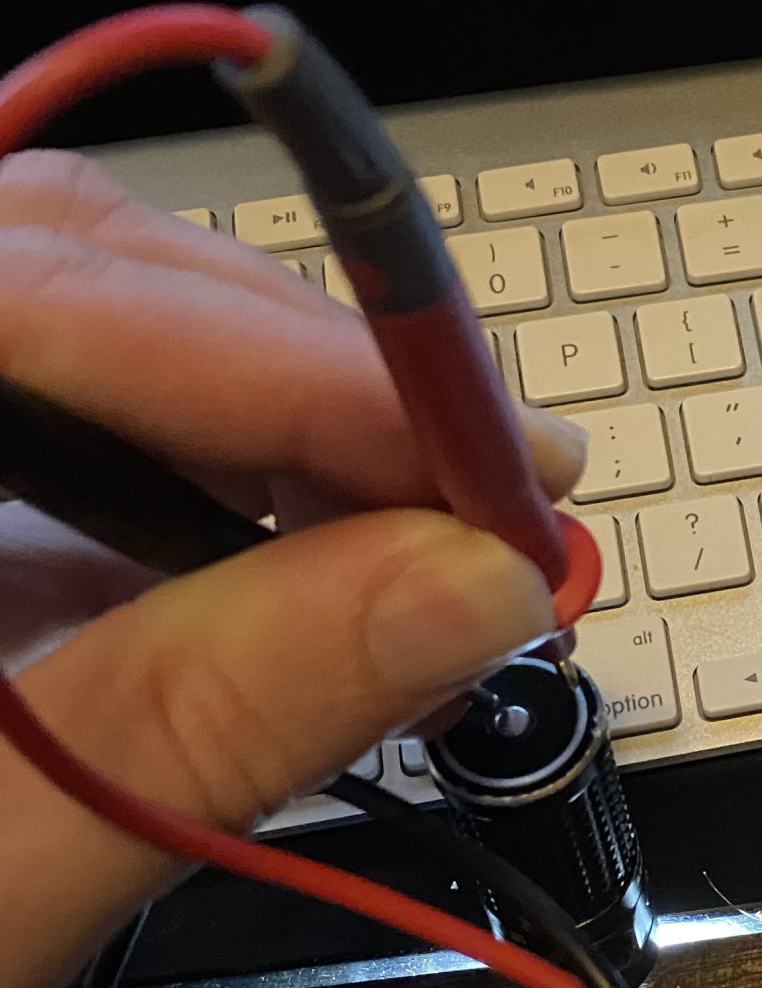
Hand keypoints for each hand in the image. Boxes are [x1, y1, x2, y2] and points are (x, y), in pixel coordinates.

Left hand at [0, 150, 586, 987]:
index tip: (480, 459)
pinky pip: (70, 421)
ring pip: (73, 317)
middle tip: (488, 501)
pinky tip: (314, 560)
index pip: (17, 302)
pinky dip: (216, 480)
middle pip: (51, 267)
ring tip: (425, 538)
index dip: (270, 358)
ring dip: (274, 420)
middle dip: (296, 374)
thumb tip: (475, 588)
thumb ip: (210, 719)